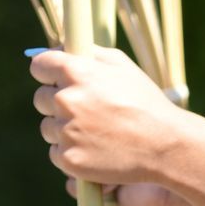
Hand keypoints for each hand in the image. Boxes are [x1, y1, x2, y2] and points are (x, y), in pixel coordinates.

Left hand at [32, 47, 185, 189]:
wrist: (165, 146)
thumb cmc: (146, 103)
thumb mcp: (122, 66)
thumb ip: (89, 53)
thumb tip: (61, 48)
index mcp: (76, 72)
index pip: (39, 65)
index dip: (48, 72)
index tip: (55, 79)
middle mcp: (67, 100)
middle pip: (40, 98)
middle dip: (58, 103)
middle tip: (87, 111)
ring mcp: (66, 131)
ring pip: (48, 128)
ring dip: (65, 129)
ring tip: (97, 132)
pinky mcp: (69, 158)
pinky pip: (56, 152)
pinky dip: (72, 152)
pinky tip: (96, 149)